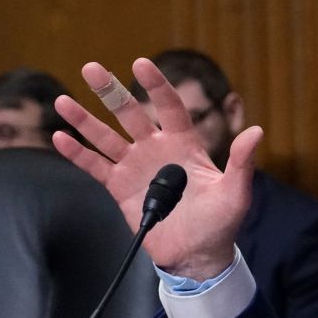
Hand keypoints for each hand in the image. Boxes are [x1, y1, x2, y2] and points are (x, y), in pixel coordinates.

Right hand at [53, 58, 263, 279]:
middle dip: (110, 91)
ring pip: (106, 137)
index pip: (169, 107)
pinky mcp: (120, 188)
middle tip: (91, 68)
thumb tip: (257, 131)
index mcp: (185, 143)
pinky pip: (95, 166)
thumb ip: (241, 162)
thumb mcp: (235, 192)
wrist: (197, 254)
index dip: (156, 86)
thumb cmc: (221, 221)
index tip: (141, 64)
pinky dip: (77, 153)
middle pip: (130, 114)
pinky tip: (59, 137)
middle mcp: (157, 149)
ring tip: (63, 100)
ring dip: (85, 120)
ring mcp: (135, 166)